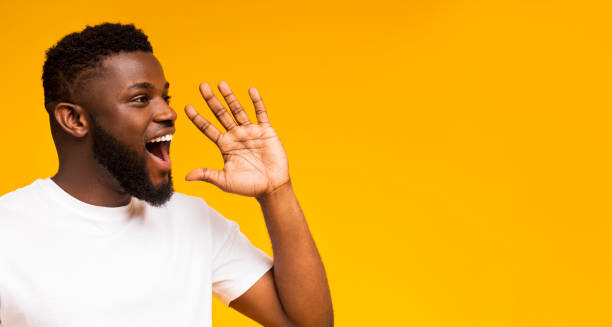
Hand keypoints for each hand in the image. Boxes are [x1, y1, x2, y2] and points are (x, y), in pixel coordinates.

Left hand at [184, 81, 289, 197]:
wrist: (271, 188)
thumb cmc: (248, 186)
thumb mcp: (224, 181)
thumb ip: (207, 174)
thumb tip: (186, 177)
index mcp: (225, 146)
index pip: (207, 128)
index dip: (197, 118)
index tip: (187, 107)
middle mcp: (236, 136)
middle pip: (221, 114)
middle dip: (211, 100)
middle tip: (202, 86)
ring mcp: (251, 132)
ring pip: (238, 110)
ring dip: (230, 97)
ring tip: (221, 84)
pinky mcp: (266, 131)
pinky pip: (261, 114)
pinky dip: (257, 102)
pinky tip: (251, 90)